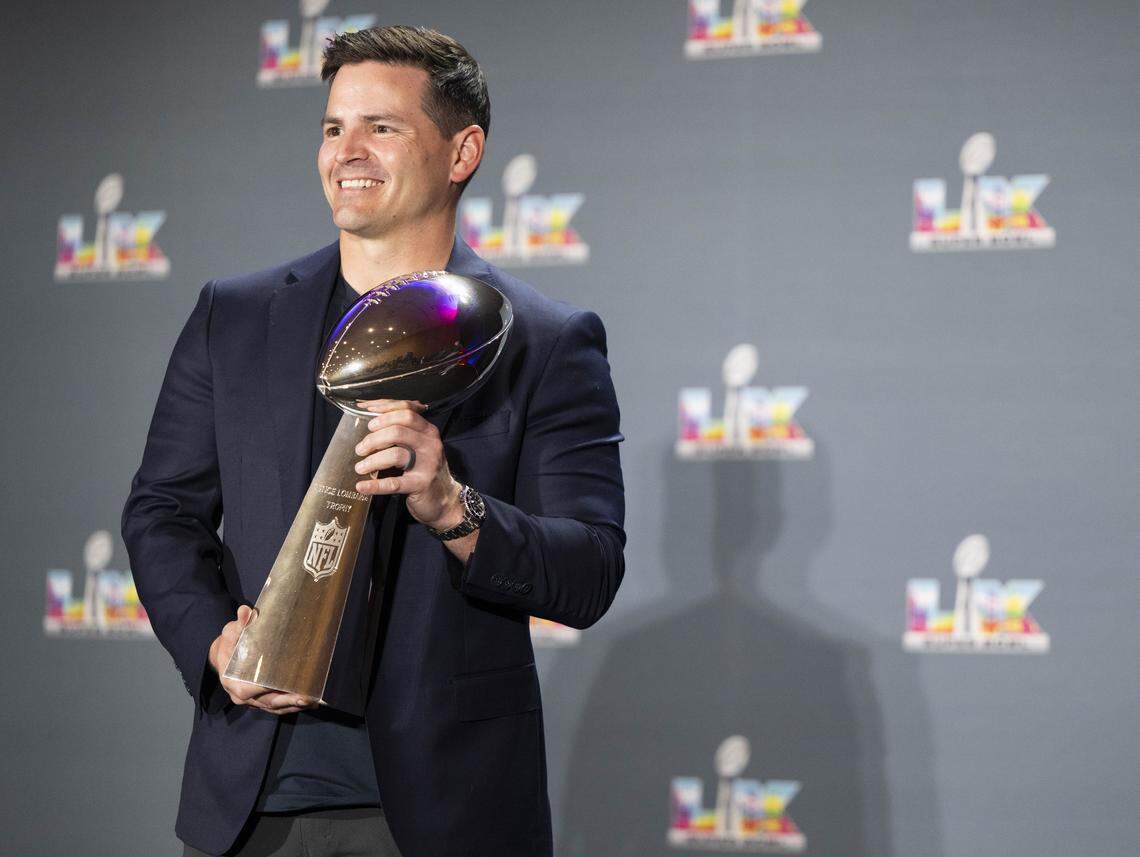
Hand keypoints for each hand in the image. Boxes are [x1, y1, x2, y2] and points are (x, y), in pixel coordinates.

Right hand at [208, 605, 317, 714]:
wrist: (224, 655)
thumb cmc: (230, 643)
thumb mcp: (232, 632)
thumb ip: (240, 624)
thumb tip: (246, 611)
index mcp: (232, 681)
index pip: (248, 690)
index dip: (264, 691)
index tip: (282, 687)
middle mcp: (241, 695)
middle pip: (267, 702)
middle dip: (287, 701)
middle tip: (306, 698)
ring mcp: (252, 700)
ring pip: (274, 707)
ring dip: (293, 706)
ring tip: (312, 701)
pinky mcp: (260, 700)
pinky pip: (276, 706)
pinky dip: (291, 706)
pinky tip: (308, 702)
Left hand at [353, 399, 465, 530]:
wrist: (445, 499)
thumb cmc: (425, 468)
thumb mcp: (420, 445)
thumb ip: (404, 431)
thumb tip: (372, 418)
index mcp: (428, 431)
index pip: (406, 411)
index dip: (384, 410)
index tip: (365, 413)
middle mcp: (430, 444)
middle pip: (398, 430)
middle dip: (374, 438)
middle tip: (360, 448)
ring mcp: (428, 464)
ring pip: (395, 454)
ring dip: (372, 460)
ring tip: (360, 467)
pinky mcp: (421, 484)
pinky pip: (394, 483)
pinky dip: (375, 485)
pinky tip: (362, 486)